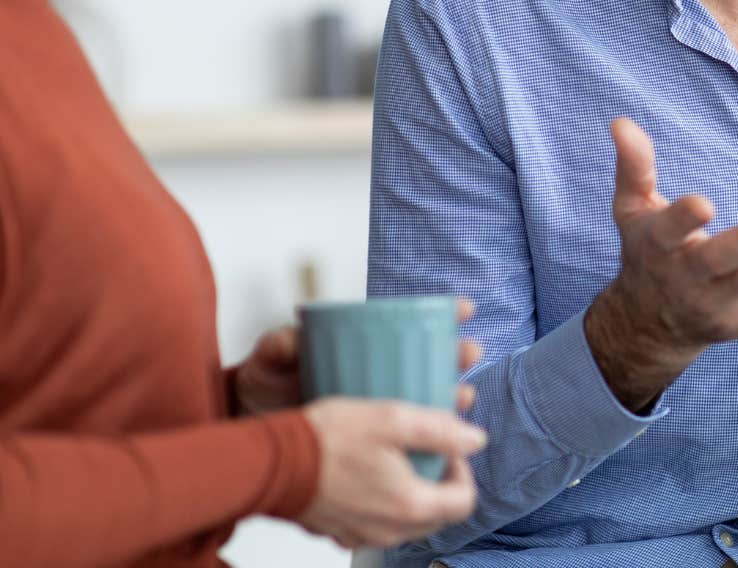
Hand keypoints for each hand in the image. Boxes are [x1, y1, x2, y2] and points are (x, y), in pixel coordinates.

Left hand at [232, 301, 485, 416]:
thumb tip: (295, 338)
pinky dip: (433, 436)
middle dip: (458, 356)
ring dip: (453, 395)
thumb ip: (280, 345)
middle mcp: (381, 372)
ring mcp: (381, 406)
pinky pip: (411, 434)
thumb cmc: (267, 384)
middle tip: (469, 354)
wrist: (256, 430)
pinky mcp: (377, 437)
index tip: (464, 309)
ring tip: (462, 396)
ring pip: (428, 398)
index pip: (412, 325)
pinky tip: (446, 441)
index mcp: (365, 346)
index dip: (443, 315)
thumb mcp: (272, 359)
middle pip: (431, 361)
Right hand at [295, 398, 486, 548]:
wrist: (268, 462)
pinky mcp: (339, 532)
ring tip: (395, 458)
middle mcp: (389, 530)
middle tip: (424, 450)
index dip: (463, 470)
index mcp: (410, 505)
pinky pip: (376, 523)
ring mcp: (362, 535)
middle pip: (438, 514)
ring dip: (411, 491)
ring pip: (408, 521)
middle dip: (440, 481)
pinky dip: (382, 503)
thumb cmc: (326, 439)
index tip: (447, 447)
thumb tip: (475, 440)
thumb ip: (441, 431)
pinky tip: (367, 474)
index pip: (464, 502)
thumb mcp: (393, 419)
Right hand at [584, 118, 737, 411]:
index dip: (683, 219)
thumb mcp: (631, 210)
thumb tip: (622, 122)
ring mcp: (715, 303)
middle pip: (720, 260)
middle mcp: (686, 278)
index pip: (668, 232)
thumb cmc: (646, 252)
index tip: (705, 203)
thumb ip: (633, 167)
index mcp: (657, 245)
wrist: (648, 324)